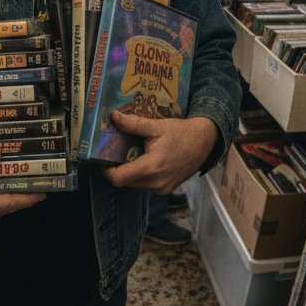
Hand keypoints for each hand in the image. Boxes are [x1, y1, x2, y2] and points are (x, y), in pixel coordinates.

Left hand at [100, 111, 217, 194]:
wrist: (204, 142)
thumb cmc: (181, 133)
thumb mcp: (156, 126)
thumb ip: (133, 123)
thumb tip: (113, 117)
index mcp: (151, 168)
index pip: (119, 178)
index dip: (105, 170)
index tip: (100, 158)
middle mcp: (156, 183)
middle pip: (125, 181)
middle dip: (116, 168)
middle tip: (111, 152)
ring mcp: (162, 188)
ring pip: (135, 183)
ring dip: (128, 171)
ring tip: (126, 153)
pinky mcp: (166, 188)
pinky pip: (145, 184)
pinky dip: (139, 174)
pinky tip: (141, 158)